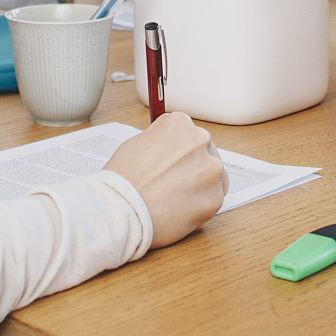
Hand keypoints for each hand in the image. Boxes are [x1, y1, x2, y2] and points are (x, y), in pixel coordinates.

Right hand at [103, 112, 226, 246]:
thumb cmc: (122, 180)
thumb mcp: (136, 143)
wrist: (120, 209)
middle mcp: (199, 140)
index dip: (178, 153)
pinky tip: (178, 212)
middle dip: (192, 169)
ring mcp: (211, 169)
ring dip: (199, 188)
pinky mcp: (215, 197)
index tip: (172, 165)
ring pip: (213, 178)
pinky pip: (211, 201)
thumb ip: (160, 142)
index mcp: (179, 123)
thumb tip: (168, 149)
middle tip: (172, 186)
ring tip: (173, 201)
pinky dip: (199, 208)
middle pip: (204, 154)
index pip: (187, 135)